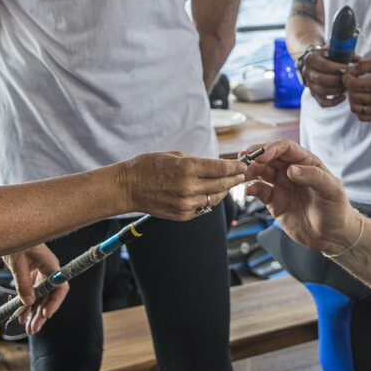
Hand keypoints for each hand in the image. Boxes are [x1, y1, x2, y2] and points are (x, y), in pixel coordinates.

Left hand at [5, 244, 67, 335]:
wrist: (7, 229)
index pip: (60, 287)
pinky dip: (27, 305)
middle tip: (33, 328)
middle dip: (41, 314)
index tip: (46, 314)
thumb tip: (28, 301)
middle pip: (49, 297)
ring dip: (34, 313)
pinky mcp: (31, 275)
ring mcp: (39, 273)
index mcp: (50, 264)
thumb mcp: (17, 261)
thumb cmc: (16, 238)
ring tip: (28, 327)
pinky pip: (32, 293)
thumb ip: (22, 282)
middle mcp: (47, 271)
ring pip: (40, 298)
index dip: (55, 302)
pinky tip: (22, 316)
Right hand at [121, 151, 246, 219]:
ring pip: (215, 198)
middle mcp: (188, 187)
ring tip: (229, 183)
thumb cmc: (147, 167)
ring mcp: (185, 204)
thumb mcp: (174, 155)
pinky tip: (213, 194)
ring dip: (224, 190)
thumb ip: (197, 162)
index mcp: (187, 168)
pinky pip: (203, 208)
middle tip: (241, 174)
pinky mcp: (182, 215)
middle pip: (221, 184)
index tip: (242, 165)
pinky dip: (210, 201)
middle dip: (234, 178)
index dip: (235, 167)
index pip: (220, 168)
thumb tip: (215, 166)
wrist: (128, 187)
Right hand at [241, 139, 358, 252]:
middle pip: (269, 157)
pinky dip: (252, 189)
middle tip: (243, 160)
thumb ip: (312, 176)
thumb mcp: (331, 190)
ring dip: (251, 171)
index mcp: (307, 163)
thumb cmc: (337, 209)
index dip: (272, 148)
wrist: (334, 237)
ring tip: (243, 174)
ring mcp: (283, 186)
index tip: (261, 155)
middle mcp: (292, 172)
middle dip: (255, 156)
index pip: (285, 148)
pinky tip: (249, 190)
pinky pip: (260, 191)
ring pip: (262, 172)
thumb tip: (290, 169)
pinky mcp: (275, 202)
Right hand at [299, 48, 349, 107]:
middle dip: (338, 81)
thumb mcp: (333, 50)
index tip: (351, 70)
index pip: (324, 65)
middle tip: (351, 80)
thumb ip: (346, 54)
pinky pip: (322, 102)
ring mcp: (309, 84)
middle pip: (322, 79)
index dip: (338, 68)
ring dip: (338, 90)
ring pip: (322, 91)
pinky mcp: (313, 94)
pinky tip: (343, 97)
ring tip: (348, 86)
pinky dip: (333, 102)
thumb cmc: (327, 55)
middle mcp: (307, 72)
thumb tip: (360, 60)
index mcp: (311, 58)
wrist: (314, 61)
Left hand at [344, 57, 370, 120]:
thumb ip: (365, 65)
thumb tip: (350, 70)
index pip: (354, 85)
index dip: (347, 79)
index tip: (348, 76)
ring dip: (352, 99)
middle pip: (353, 96)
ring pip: (355, 108)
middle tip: (351, 82)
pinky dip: (358, 109)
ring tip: (356, 92)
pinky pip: (362, 117)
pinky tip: (362, 101)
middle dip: (348, 88)